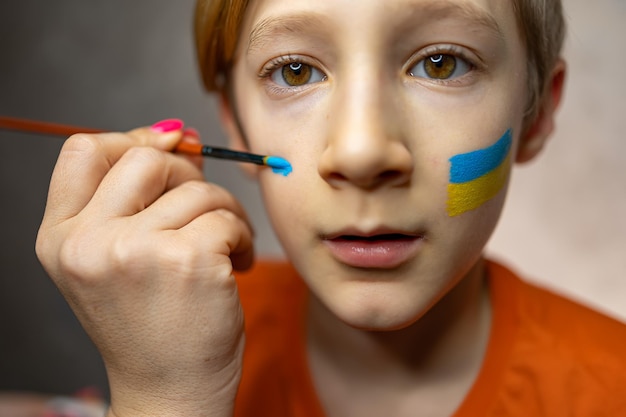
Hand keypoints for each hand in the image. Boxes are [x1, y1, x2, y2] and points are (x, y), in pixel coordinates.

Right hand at [36, 124, 253, 416]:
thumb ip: (134, 197)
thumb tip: (175, 132)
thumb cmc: (149, 323)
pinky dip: (241, 235)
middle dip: (188, 176)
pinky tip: (233, 266)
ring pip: (197, 189)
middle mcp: (88, 242)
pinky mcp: (187, 261)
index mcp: (60, 238)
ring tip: (222, 247)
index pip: (84, 149)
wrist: (169, 391)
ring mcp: (135, 251)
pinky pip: (227, 217)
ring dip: (223, 212)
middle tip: (204, 210)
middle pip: (147, 158)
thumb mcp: (115, 260)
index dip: (133, 139)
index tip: (169, 149)